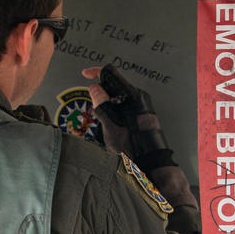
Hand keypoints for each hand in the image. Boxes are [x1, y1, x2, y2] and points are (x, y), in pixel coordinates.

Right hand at [82, 65, 197, 209]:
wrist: (150, 161)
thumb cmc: (130, 144)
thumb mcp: (110, 125)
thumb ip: (102, 105)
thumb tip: (94, 87)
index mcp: (132, 94)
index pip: (113, 73)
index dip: (97, 72)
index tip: (84, 74)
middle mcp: (138, 96)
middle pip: (115, 84)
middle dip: (100, 91)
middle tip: (92, 105)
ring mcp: (140, 105)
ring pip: (118, 96)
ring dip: (105, 102)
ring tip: (99, 118)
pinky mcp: (140, 113)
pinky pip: (123, 105)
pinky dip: (112, 108)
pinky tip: (108, 121)